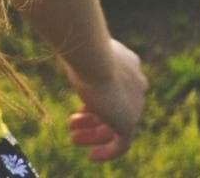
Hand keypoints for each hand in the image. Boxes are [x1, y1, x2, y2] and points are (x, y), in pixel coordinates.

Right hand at [60, 38, 145, 161]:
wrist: (93, 58)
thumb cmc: (81, 49)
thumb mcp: (80, 48)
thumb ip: (79, 52)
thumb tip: (64, 43)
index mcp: (128, 64)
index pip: (117, 86)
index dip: (98, 98)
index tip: (80, 107)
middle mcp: (136, 83)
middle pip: (116, 106)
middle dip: (93, 117)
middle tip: (72, 123)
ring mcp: (135, 104)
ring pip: (116, 124)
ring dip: (94, 133)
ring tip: (73, 137)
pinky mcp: (129, 122)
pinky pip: (122, 144)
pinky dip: (107, 151)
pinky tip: (92, 156)